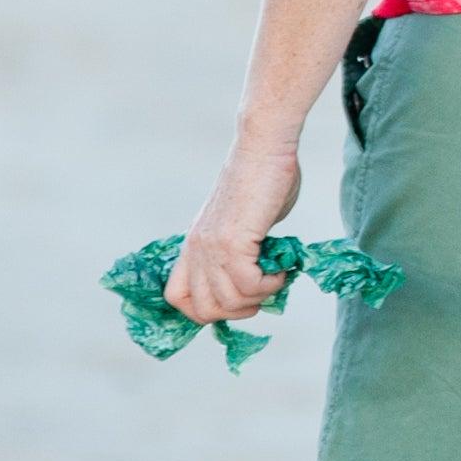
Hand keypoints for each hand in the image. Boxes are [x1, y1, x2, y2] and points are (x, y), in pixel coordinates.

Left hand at [170, 138, 304, 324]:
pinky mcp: (232, 241)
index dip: (207, 310)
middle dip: (238, 312)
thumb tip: (258, 278)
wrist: (264, 148)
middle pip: (203, 310)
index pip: (177, 298)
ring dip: (260, 297)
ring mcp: (211, 247)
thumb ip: (241, 253)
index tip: (239, 299)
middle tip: (264, 292)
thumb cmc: (262, 180)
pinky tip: (283, 268)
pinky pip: (248, 285)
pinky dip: (271, 285)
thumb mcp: (242, 225)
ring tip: (277, 275)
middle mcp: (196, 250)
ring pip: (229, 302)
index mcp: (193, 246)